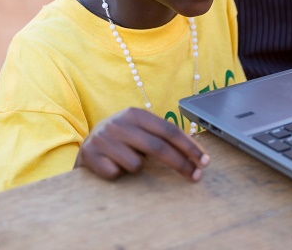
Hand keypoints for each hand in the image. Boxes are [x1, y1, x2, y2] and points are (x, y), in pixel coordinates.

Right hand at [75, 107, 209, 181]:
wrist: (87, 146)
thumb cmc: (122, 141)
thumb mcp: (140, 131)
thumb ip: (161, 137)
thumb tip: (196, 156)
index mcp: (135, 114)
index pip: (169, 130)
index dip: (188, 147)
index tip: (204, 161)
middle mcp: (118, 123)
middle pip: (158, 147)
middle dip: (180, 164)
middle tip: (195, 177)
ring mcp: (103, 138)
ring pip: (136, 164)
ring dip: (137, 169)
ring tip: (127, 162)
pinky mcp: (90, 155)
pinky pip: (116, 173)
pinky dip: (118, 175)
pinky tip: (111, 166)